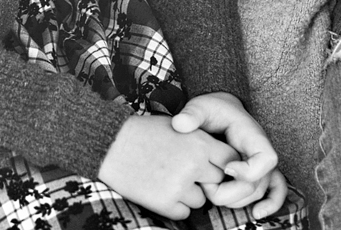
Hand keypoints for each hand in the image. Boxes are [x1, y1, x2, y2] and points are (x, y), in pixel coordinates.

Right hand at [98, 113, 233, 219]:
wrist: (111, 145)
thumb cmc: (144, 132)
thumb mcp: (177, 127)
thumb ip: (200, 141)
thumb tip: (221, 159)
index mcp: (199, 141)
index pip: (229, 159)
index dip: (221, 162)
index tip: (210, 162)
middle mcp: (193, 164)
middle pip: (217, 182)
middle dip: (205, 179)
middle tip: (186, 170)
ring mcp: (180, 186)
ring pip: (200, 200)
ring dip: (189, 194)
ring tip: (169, 178)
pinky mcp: (165, 203)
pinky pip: (183, 213)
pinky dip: (175, 205)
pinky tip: (160, 189)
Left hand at [172, 93, 287, 217]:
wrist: (222, 111)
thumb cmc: (214, 109)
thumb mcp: (202, 106)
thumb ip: (192, 114)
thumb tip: (179, 125)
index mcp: (253, 136)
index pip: (266, 159)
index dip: (247, 171)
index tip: (225, 168)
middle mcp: (261, 154)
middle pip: (257, 185)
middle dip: (230, 192)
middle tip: (206, 184)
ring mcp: (262, 166)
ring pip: (257, 193)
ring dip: (235, 200)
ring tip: (211, 191)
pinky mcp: (259, 174)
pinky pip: (276, 192)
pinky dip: (270, 205)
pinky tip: (256, 214)